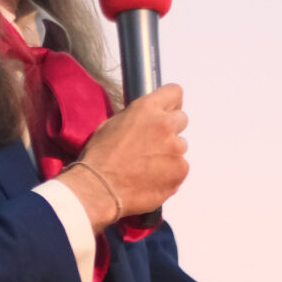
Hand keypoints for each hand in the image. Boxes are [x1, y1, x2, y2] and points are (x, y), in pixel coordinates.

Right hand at [69, 84, 188, 230]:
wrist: (99, 189)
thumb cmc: (99, 157)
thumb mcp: (112, 124)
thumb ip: (137, 117)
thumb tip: (147, 119)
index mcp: (147, 108)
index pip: (174, 92)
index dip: (170, 103)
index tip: (167, 111)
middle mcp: (165, 125)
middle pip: (182, 120)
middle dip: (170, 129)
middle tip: (153, 143)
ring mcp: (176, 149)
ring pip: (180, 147)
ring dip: (169, 153)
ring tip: (147, 166)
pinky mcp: (180, 172)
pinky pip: (180, 169)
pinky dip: (170, 173)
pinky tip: (151, 179)